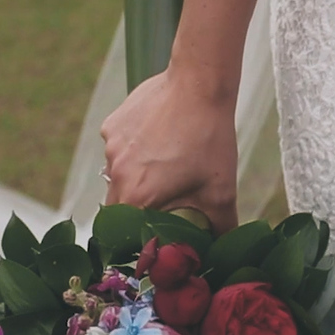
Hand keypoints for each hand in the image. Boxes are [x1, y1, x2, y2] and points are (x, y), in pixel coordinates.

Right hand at [100, 70, 238, 234]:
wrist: (199, 85)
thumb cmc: (210, 139)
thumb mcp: (222, 191)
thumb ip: (221, 227)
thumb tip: (223, 249)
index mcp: (136, 195)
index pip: (125, 230)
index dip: (139, 233)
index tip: (156, 229)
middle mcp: (115, 172)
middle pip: (118, 204)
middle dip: (138, 206)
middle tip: (164, 199)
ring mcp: (111, 146)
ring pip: (118, 173)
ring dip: (137, 175)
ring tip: (167, 163)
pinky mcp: (113, 125)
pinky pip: (118, 147)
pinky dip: (134, 149)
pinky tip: (159, 138)